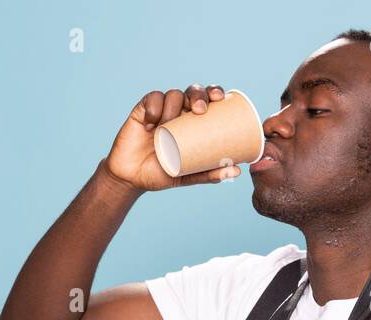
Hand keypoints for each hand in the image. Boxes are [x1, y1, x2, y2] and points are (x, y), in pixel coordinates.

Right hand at [103, 84, 243, 191]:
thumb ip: (209, 174)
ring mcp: (161, 110)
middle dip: (198, 94)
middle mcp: (179, 112)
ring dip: (174, 105)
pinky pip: (151, 100)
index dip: (215, 91)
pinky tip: (152, 125)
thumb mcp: (188, 175)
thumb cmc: (163, 172)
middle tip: (200, 110)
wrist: (133, 178)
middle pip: (193, 91)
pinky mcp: (142, 111)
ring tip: (169, 124)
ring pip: (173, 94)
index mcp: (194, 121)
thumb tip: (236, 171)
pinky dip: (153, 109)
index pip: (208, 99)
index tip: (220, 98)